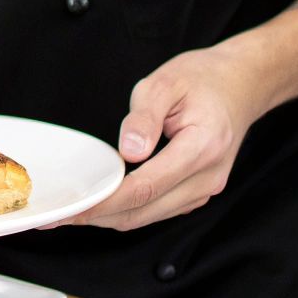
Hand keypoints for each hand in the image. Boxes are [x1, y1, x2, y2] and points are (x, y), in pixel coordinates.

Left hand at [46, 39, 271, 231]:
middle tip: (57, 215)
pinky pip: (158, 210)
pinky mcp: (197, 192)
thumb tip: (128, 152)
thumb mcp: (165, 83)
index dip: (106, 201)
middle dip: (99, 216)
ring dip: (110, 218)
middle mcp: (208, 177)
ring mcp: (205, 188)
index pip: (146, 187)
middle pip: (145, 210)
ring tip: (71, 212)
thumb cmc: (201, 79)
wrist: (240, 84)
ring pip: (150, 216)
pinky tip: (101, 202)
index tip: (73, 206)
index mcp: (202, 147)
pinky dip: (128, 210)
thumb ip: (144, 118)